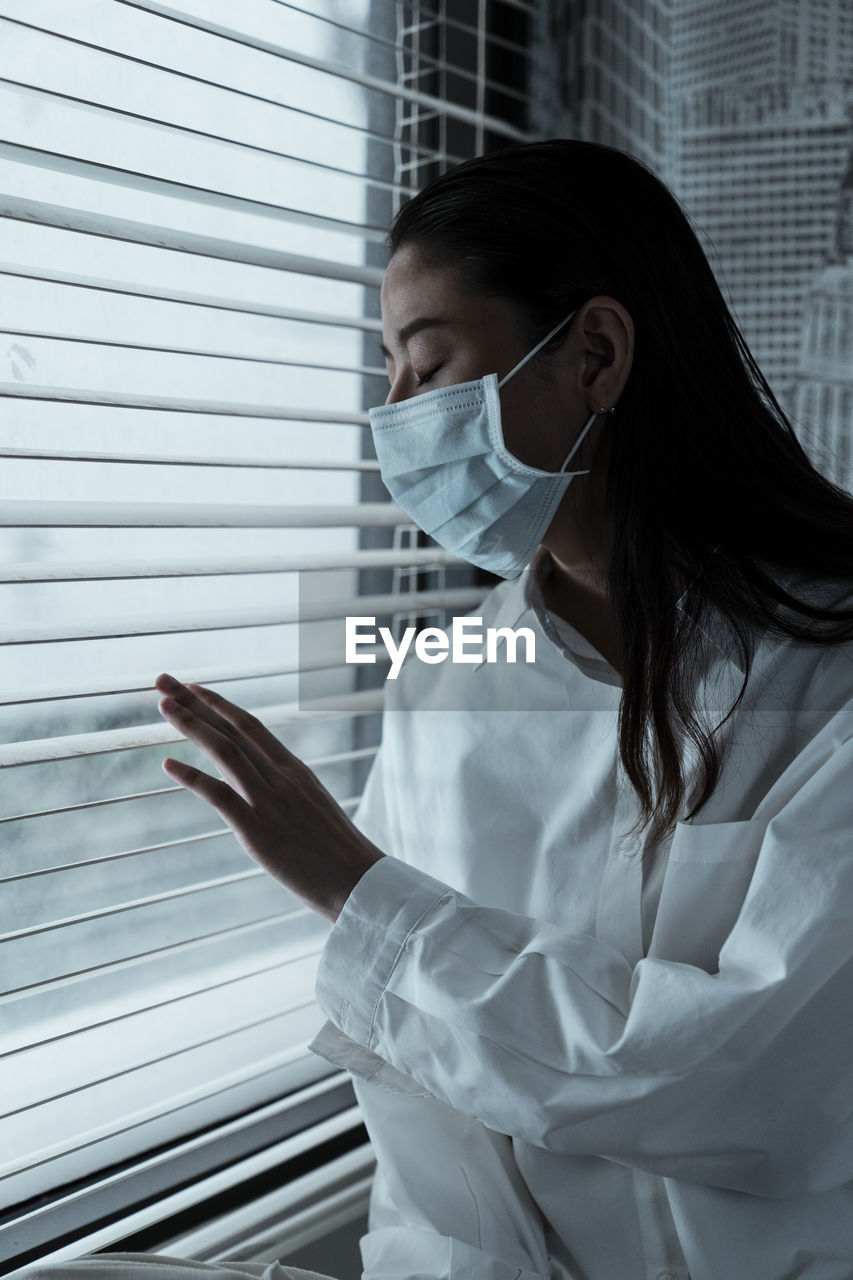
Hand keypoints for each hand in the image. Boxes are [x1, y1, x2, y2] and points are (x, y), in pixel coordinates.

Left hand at [154, 673, 384, 922]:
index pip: (251, 726)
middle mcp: (282, 778)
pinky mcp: (259, 830)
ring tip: (162, 706)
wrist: (360, 882)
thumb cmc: (340, 854)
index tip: (193, 688)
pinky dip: (192, 777)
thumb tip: (266, 789)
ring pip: (226, 751)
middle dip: (194, 703)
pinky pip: (221, 795)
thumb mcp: (315, 810)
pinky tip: (168, 764)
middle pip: (232, 729)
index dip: (219, 704)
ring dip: (191, 725)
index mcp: (296, 770)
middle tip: (162, 680)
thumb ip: (289, 794)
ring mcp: (270, 802)